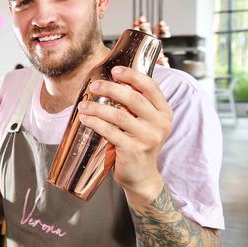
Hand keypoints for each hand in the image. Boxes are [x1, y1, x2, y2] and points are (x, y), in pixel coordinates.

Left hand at [76, 66, 171, 201]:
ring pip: (119, 115)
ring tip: (83, 104)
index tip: (115, 70)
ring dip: (97, 107)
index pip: (151, 87)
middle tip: (94, 85)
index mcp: (164, 112)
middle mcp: (160, 124)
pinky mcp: (133, 150)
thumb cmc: (139, 145)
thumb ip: (137, 105)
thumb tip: (112, 81)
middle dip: (111, 89)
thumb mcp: (146, 123)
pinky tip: (85, 119)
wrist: (142, 176)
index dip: (133, 76)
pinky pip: (110, 131)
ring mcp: (148, 138)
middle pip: (134, 99)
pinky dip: (95, 123)